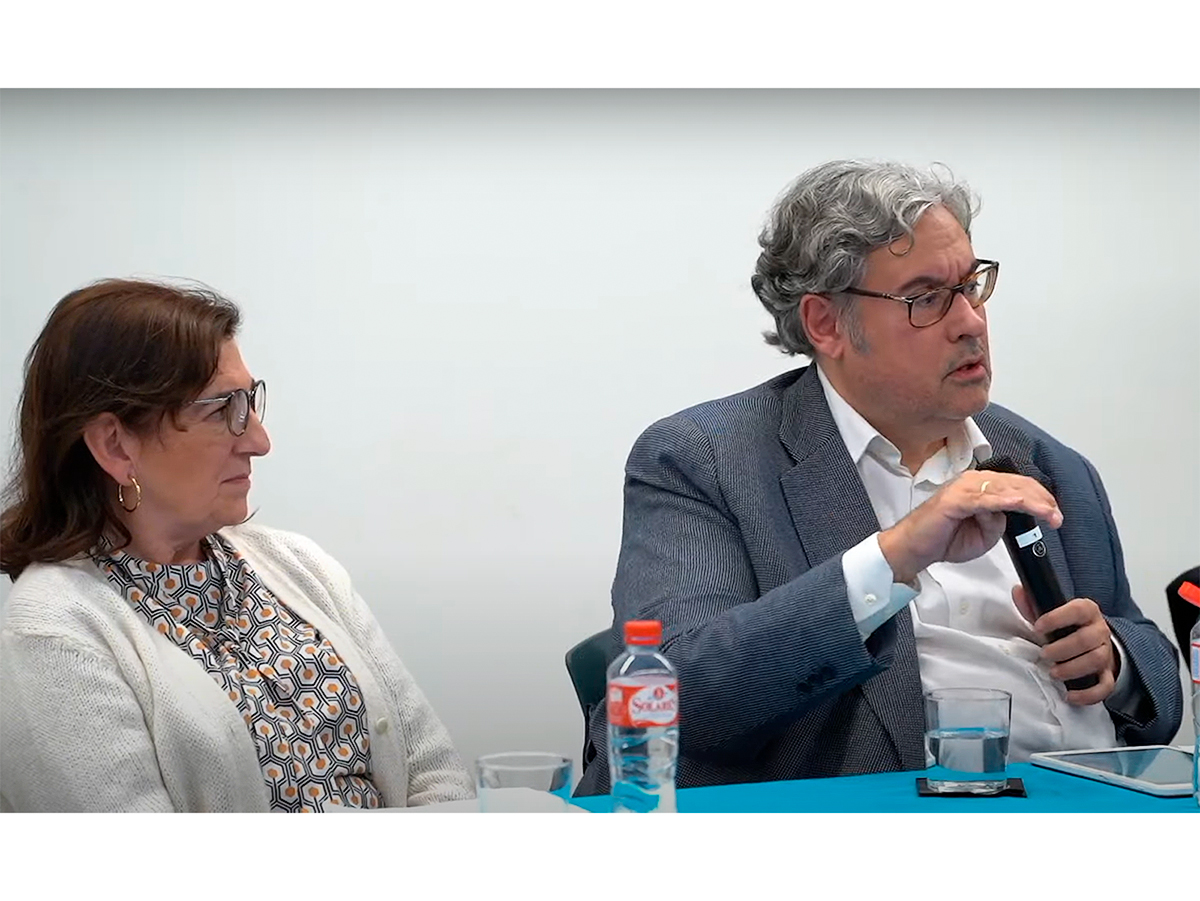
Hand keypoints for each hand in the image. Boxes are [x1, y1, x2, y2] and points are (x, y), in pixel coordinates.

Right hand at [878, 470, 1061, 584]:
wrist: (914, 548)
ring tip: (1050, 514)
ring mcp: (963, 488)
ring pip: (1006, 489)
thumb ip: (998, 521)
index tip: (1055, 513)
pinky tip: (1020, 503)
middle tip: (1057, 517)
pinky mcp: (955, 500)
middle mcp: (973, 481)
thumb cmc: (943, 539)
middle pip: (1017, 483)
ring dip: (1032, 502)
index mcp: (980, 486)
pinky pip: (986, 499)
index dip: (1040, 496)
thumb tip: (1008, 513)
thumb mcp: (984, 533)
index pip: (1017, 484)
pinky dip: (1005, 500)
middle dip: (1042, 499)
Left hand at [1012, 585, 1116, 705]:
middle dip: (1062, 649)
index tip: (1038, 627)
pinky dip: (1088, 694)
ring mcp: (1105, 653)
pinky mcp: (1107, 673)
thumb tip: (1018, 591)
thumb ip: (1033, 605)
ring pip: (1096, 661)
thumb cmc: (1068, 627)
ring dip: (1072, 669)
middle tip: (1044, 654)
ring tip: (1053, 673)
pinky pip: (1105, 686)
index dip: (1057, 618)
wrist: (1093, 641)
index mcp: (1087, 611)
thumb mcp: (1051, 613)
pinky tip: (1069, 695)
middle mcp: (1099, 631)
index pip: (1078, 610)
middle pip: (1087, 639)